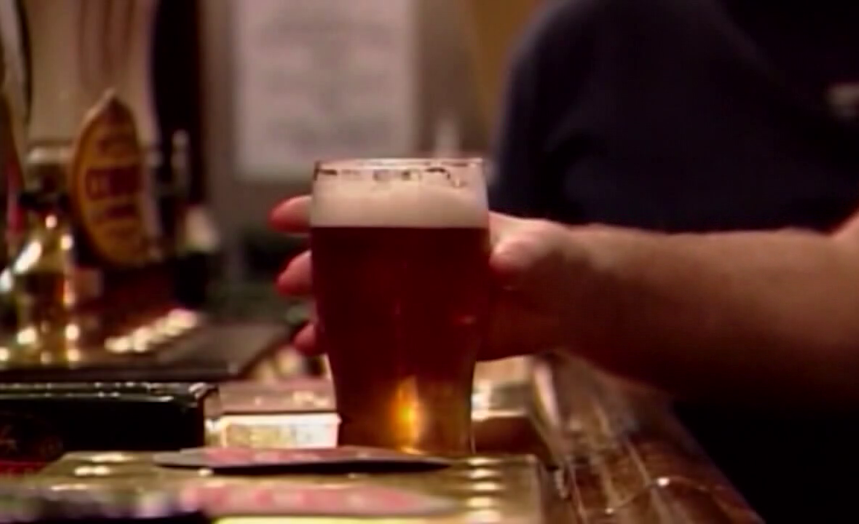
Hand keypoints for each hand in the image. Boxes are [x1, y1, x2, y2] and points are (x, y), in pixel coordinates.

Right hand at [269, 196, 585, 360]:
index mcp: (436, 223)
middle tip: (290, 283)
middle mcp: (419, 258)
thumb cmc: (552, 258)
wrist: (571, 304)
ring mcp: (423, 299)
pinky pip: (389, 345)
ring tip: (304, 336)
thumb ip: (524, 253)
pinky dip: (361, 355)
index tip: (287, 215)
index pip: (374, 207)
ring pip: (365, 304)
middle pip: (357, 258)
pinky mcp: (435, 338)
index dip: (328, 208)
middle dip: (319, 268)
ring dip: (331, 316)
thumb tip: (501, 263)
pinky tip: (336, 366)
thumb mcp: (541, 248)